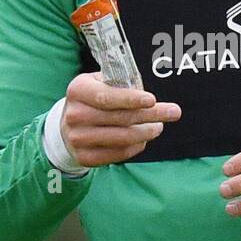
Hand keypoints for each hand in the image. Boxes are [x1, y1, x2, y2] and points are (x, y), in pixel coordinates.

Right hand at [61, 71, 180, 166]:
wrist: (67, 126)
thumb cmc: (92, 99)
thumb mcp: (99, 83)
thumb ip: (120, 83)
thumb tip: (149, 97)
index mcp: (78, 90)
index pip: (107, 97)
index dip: (131, 99)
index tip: (153, 100)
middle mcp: (74, 115)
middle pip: (120, 118)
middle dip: (151, 115)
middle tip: (173, 112)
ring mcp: (77, 138)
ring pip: (122, 138)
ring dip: (146, 132)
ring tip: (158, 126)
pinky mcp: (84, 157)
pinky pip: (118, 154)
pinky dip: (136, 146)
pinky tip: (144, 139)